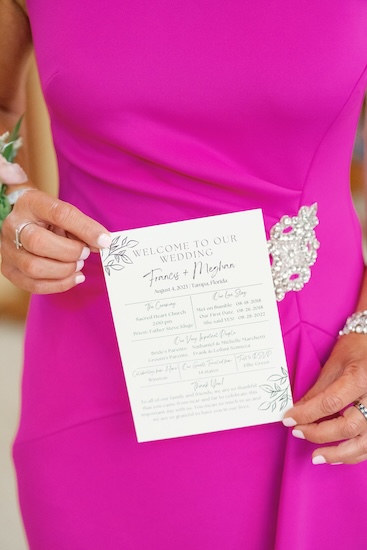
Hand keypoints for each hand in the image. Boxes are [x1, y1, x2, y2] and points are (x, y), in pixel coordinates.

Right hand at [1, 189, 111, 293]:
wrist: (25, 222)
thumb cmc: (49, 218)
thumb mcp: (65, 214)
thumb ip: (83, 227)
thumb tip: (102, 243)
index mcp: (31, 203)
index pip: (59, 213)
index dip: (85, 229)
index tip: (104, 240)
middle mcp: (13, 225)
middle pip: (38, 242)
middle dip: (70, 252)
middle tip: (85, 253)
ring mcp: (7, 249)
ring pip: (34, 267)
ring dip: (64, 270)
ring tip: (78, 265)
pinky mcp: (9, 269)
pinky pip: (33, 285)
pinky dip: (59, 285)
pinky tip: (73, 278)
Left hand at [283, 333, 366, 464]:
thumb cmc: (356, 349)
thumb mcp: (334, 364)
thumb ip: (318, 390)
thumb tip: (298, 410)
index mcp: (360, 378)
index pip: (330, 403)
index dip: (306, 415)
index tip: (288, 420)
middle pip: (348, 426)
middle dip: (319, 434)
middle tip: (298, 433)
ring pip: (364, 443)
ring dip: (339, 453)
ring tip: (317, 457)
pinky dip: (355, 453)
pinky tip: (338, 455)